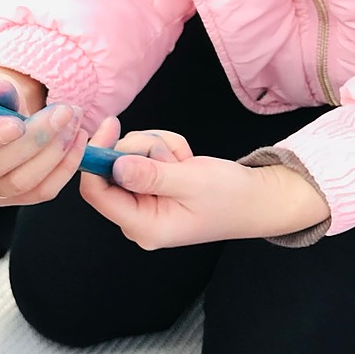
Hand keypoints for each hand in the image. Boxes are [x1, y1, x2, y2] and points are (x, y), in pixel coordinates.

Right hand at [0, 64, 86, 204]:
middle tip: (62, 112)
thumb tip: (0, 91)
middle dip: (32, 141)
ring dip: (53, 153)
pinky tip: (77, 140)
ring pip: (17, 185)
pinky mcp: (6, 200)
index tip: (18, 123)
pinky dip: (63, 168)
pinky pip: (39, 193)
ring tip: (72, 122)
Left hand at [79, 120, 330, 247]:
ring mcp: (140, 202)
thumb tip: (115, 166)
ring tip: (184, 161)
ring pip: (125, 157)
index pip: (96, 193)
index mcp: (143, 226)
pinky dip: (162, 149)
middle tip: (174, 156)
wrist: (258, 199)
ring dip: (156, 148)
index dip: (96, 158)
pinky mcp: (147, 186)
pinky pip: (140, 156)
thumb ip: (152, 175)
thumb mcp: (192, 182)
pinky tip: (183, 161)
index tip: (109, 127)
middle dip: (140, 151)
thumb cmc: (232, 197)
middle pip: (110, 171)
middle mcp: (135, 218)